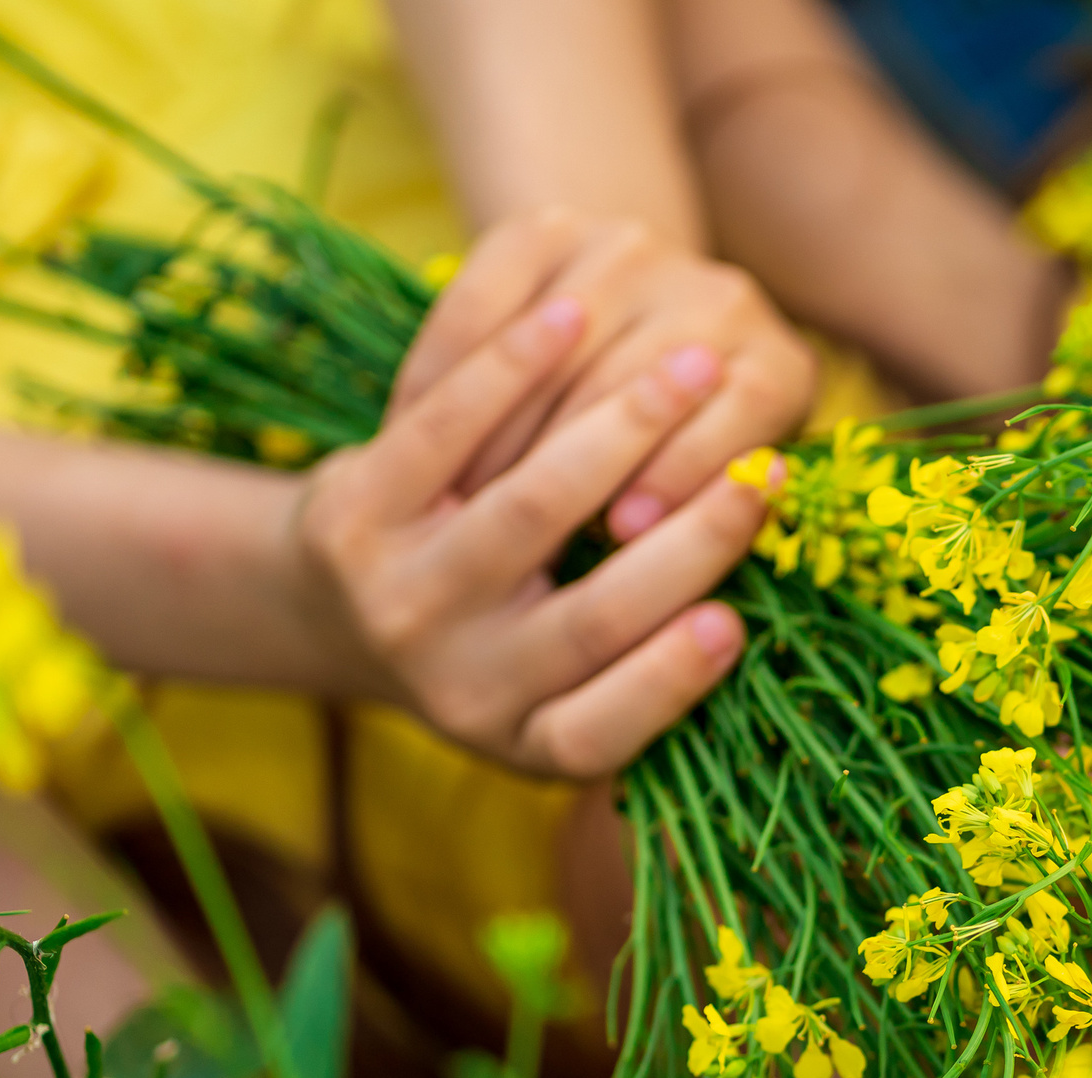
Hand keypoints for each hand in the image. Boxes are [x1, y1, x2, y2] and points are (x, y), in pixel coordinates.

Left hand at [294, 290, 779, 777]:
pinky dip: (513, 366)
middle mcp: (452, 690)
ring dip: (623, 429)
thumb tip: (750, 610)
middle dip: (687, 542)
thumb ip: (645, 670)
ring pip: (527, 509)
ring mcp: (395, 600)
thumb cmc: (502, 640)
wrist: (329, 603)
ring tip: (693, 367)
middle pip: (586, 619)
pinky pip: (444, 427)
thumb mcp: (561, 691)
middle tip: (761, 476)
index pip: (597, 735)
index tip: (733, 625)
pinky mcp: (353, 512)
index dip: (666, 683)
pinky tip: (574, 318)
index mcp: (521, 744)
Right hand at [389, 207, 817, 542]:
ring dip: (504, 426)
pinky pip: (483, 298)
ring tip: (460, 499)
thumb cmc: (672, 465)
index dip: (678, 473)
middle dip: (573, 460)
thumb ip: (692, 508)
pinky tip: (417, 421)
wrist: (631, 331)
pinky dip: (452, 362)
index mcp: (779, 370)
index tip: (623, 535)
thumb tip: (633, 538)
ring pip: (560, 347)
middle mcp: (720, 297)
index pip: (739, 412)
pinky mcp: (549, 227)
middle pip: (637, 377)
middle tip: (511, 533)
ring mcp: (636, 252)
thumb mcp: (702, 490)